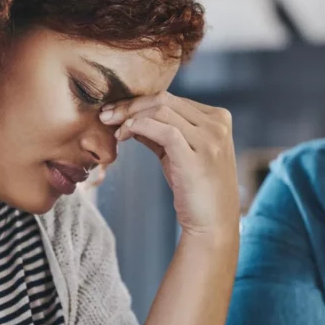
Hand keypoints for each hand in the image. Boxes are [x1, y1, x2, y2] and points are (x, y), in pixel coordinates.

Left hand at [99, 92, 238, 241]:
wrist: (212, 225)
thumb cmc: (196, 191)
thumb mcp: (180, 155)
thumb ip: (161, 133)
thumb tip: (131, 118)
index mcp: (219, 118)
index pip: (172, 99)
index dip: (140, 102)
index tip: (115, 112)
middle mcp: (217, 125)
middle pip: (165, 100)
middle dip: (130, 105)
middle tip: (106, 116)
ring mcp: (210, 140)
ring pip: (161, 111)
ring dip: (130, 116)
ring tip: (112, 127)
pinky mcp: (196, 157)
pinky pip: (163, 130)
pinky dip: (139, 127)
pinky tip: (124, 135)